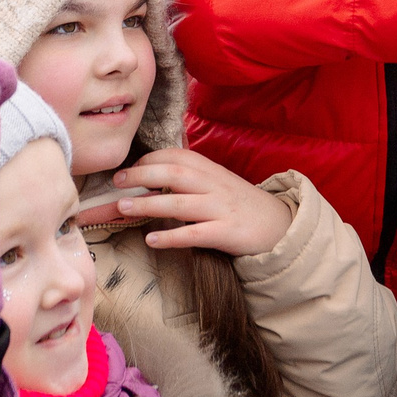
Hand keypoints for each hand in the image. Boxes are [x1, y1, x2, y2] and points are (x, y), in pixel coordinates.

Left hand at [112, 148, 295, 256]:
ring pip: (180, 204)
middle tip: (116, 183)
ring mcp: (221, 208)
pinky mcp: (227, 233)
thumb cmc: (239, 204)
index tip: (126, 171)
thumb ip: (190, 176)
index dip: (147, 161)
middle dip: (141, 176)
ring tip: (123, 208)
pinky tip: (152, 240)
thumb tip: (151, 173)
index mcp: (209, 169)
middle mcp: (214, 185)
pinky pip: (195, 234)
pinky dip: (172, 237)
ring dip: (148, 205)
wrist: (279, 225)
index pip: (175, 156)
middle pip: (173, 174)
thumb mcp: (216, 182)